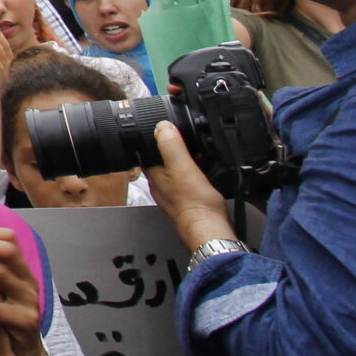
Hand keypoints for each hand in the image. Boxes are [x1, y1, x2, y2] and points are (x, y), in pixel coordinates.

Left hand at [145, 122, 236, 249]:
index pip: (146, 149)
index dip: (156, 136)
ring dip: (186, 159)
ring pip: (176, 169)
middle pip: (163, 158)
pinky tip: (206, 172)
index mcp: (153, 174)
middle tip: (189, 141)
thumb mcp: (182, 167)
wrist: (209, 230)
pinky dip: (195, 172)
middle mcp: (159, 184)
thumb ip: (171, 145)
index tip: (168, 128)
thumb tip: (161, 125)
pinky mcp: (186, 199)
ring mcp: (172, 193)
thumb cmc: (195, 203)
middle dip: (174, 147)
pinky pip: (187, 180)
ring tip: (200, 155)